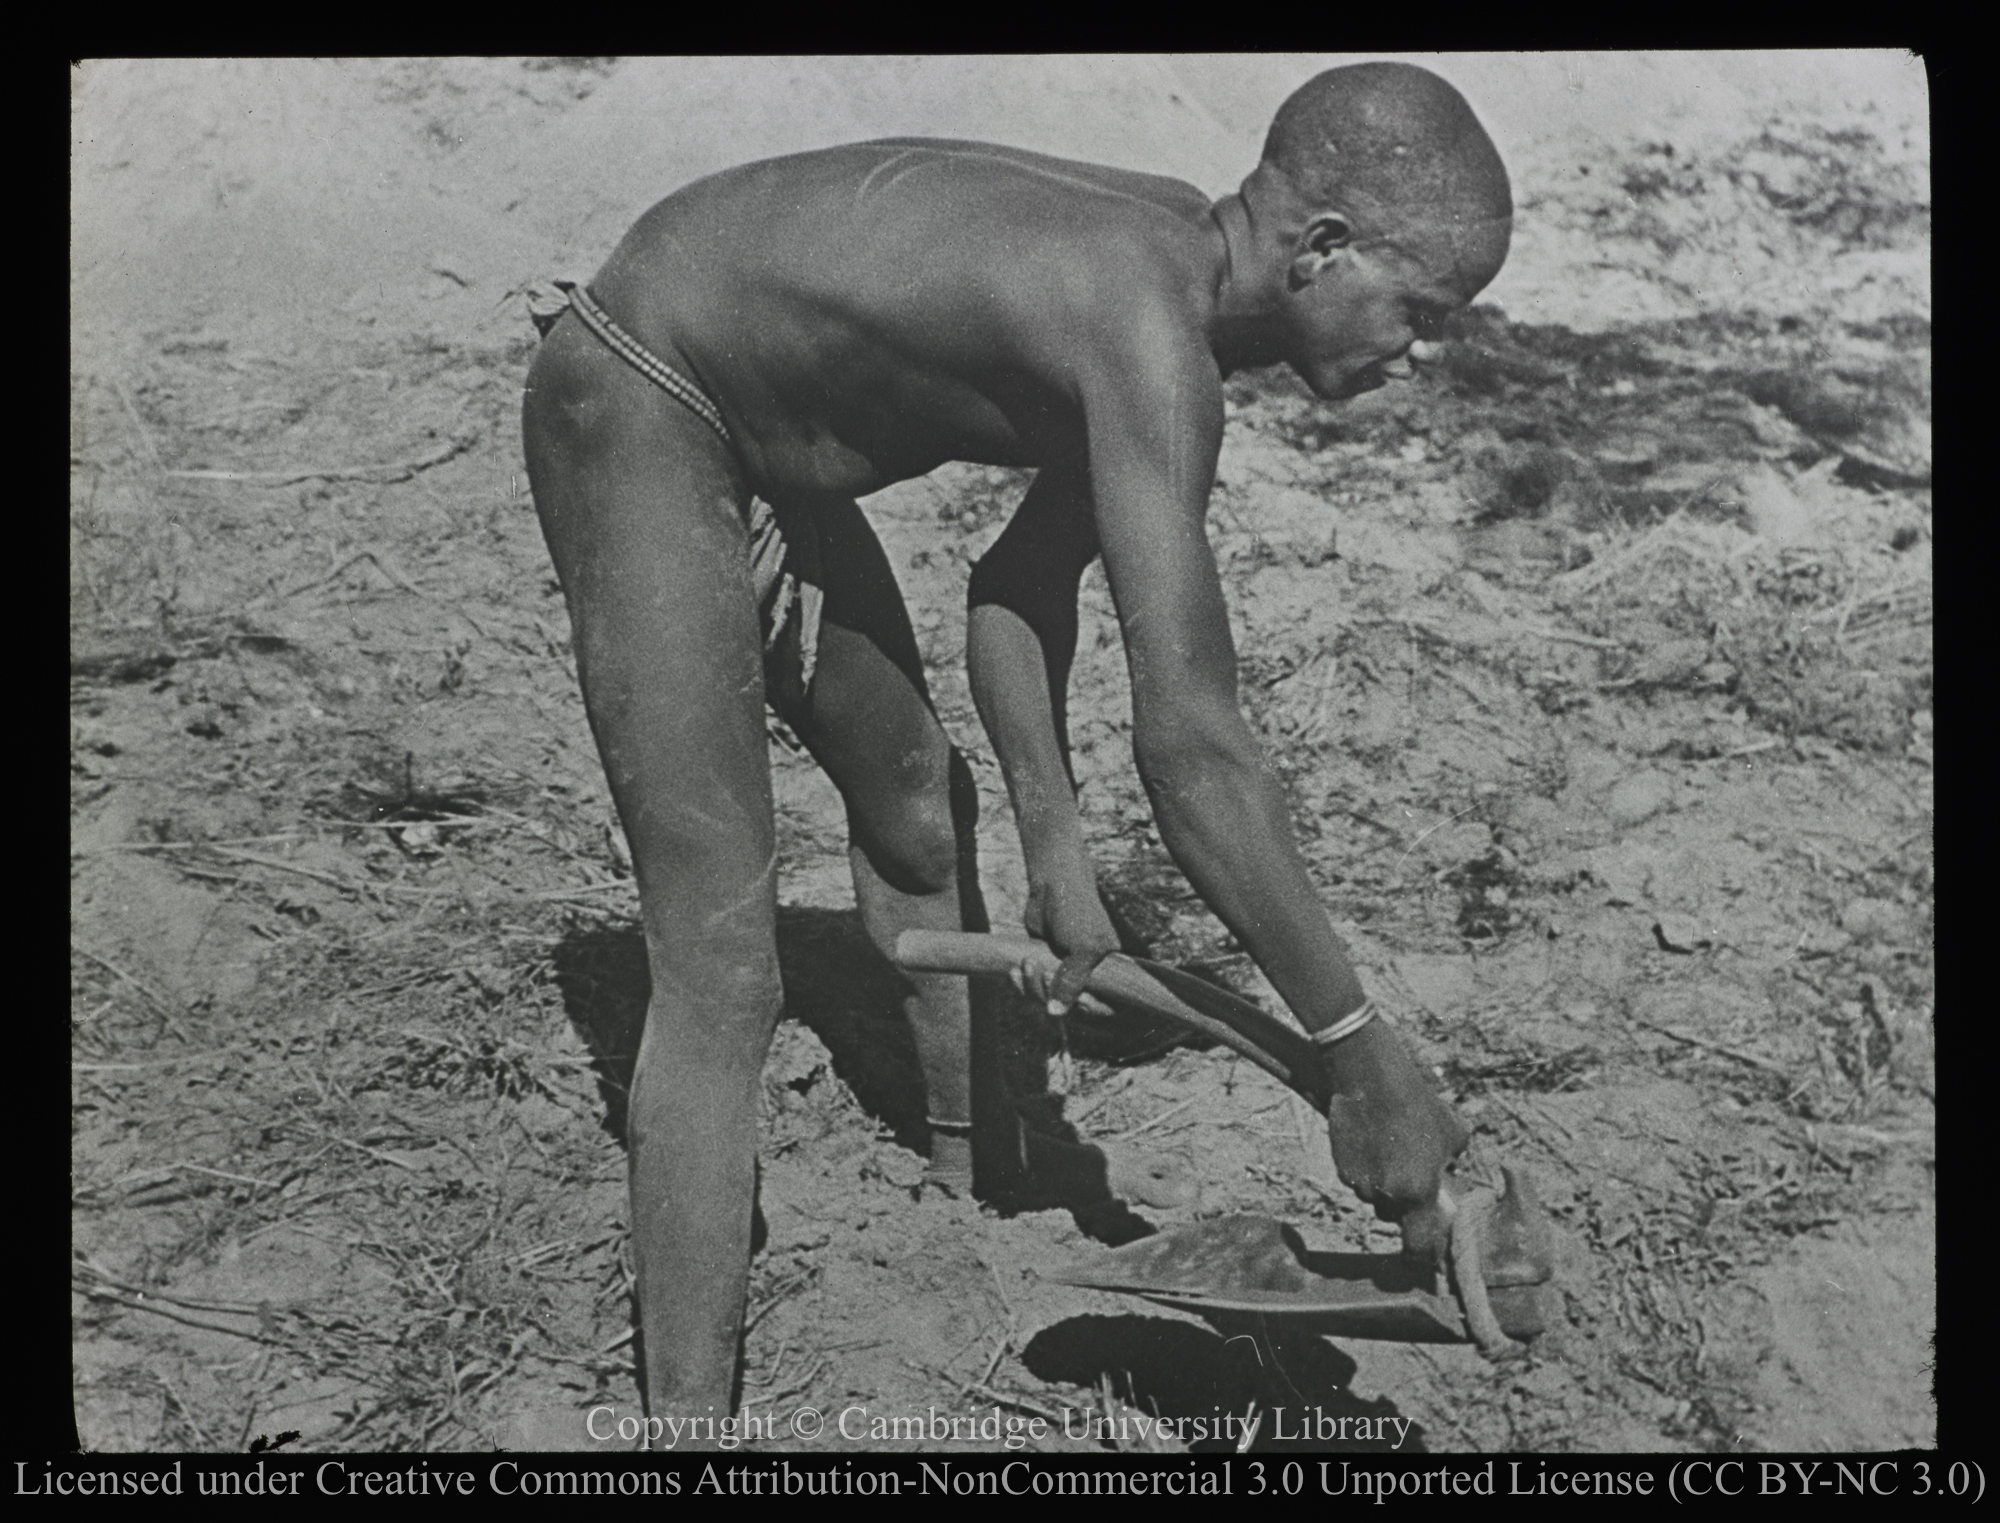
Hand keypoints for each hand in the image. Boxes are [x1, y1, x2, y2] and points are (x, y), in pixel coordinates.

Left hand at [1018, 872, 1120, 1012]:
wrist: (1052, 884)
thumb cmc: (1076, 913)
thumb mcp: (1083, 948)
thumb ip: (1073, 982)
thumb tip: (1056, 1013)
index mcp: (1108, 972)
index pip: (1105, 1007)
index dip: (1091, 1010)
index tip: (1078, 1001)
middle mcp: (1087, 976)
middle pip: (1070, 1008)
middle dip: (1052, 994)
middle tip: (1045, 971)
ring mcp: (1063, 974)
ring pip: (1047, 1000)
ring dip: (1033, 987)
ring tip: (1027, 961)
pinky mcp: (1042, 967)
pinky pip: (1031, 989)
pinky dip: (1022, 984)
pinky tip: (1015, 970)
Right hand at [1321, 1022, 1469, 1261]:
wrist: (1372, 1081)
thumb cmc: (1419, 1106)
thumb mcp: (1454, 1135)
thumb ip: (1452, 1165)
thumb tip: (1449, 1175)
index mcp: (1419, 1193)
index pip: (1419, 1245)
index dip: (1423, 1255)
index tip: (1428, 1256)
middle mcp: (1387, 1195)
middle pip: (1393, 1215)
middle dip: (1401, 1201)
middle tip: (1409, 1172)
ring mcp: (1360, 1183)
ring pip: (1373, 1196)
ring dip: (1381, 1183)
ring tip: (1389, 1146)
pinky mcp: (1342, 1167)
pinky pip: (1356, 1178)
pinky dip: (1364, 1167)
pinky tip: (1371, 1139)